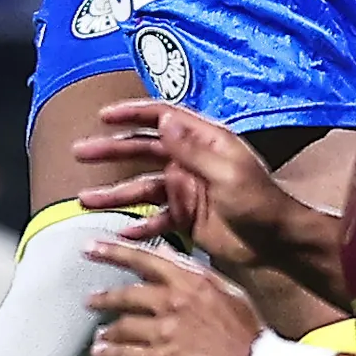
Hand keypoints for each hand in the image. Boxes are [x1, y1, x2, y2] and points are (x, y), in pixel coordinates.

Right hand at [72, 97, 292, 265]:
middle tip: (79, 153)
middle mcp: (191, 161)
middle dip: (111, 151)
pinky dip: (137, 226)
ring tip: (84, 200)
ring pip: (142, 188)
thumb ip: (193, 149)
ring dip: (114, 193)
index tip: (103, 116)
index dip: (133, 114)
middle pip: (143, 150)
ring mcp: (186, 190)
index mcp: (205, 141)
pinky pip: (155, 219)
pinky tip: (119, 232)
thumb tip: (163, 120)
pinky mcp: (186, 218)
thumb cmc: (260, 201)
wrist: (276, 241)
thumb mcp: (227, 172)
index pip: (163, 117)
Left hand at [88, 240, 267, 355]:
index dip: (114, 251)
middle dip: (102, 297)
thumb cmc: (248, 336)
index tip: (92, 247)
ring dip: (107, 331)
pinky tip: (100, 354)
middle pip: (125, 294)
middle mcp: (173, 302)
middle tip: (90, 300)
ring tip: (101, 336)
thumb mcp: (228, 292)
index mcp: (191, 282)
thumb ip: (195, 272)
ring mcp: (163, 332)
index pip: (145, 259)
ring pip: (120, 326)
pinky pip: (120, 354)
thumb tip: (167, 254)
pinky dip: (106, 353)